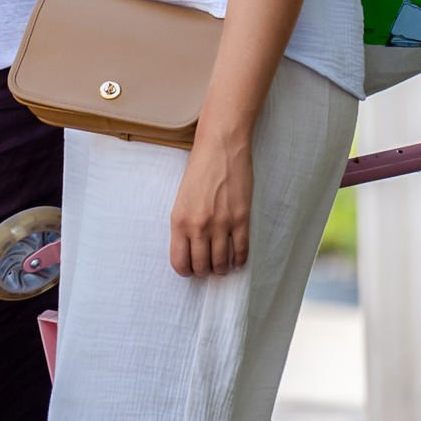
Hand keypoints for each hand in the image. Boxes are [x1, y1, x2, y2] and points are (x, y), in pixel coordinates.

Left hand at [169, 134, 252, 277]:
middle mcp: (198, 226)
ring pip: (221, 263)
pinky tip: (238, 262)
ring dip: (222, 269)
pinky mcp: (241, 219)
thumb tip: (191, 247)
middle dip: (204, 271)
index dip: (185, 270)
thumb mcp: (182, 198)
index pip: (179, 261)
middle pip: (201, 266)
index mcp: (179, 221)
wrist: (220, 148)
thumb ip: (185, 223)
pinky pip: (241, 251)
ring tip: (222, 266)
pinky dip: (240, 261)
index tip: (190, 270)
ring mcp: (221, 224)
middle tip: (208, 268)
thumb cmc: (199, 169)